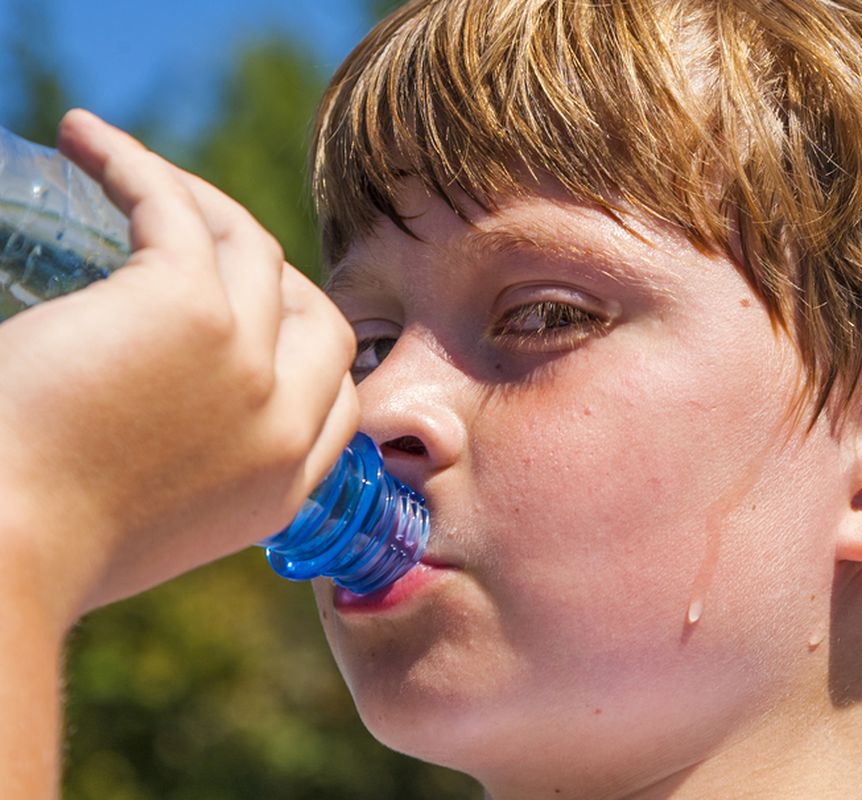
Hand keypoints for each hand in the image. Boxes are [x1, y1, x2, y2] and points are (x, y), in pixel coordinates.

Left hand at [0, 110, 358, 626]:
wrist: (2, 554)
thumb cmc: (36, 545)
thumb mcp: (153, 523)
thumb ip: (190, 470)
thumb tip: (157, 410)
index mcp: (278, 487)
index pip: (338, 400)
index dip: (303, 349)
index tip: (250, 319)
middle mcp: (282, 424)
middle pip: (321, 319)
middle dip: (271, 276)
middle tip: (195, 244)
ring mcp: (248, 364)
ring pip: (253, 248)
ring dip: (194, 198)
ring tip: (121, 171)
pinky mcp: (190, 308)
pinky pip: (175, 209)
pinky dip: (132, 164)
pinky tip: (83, 139)